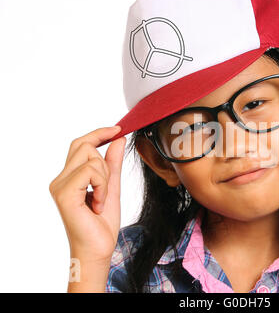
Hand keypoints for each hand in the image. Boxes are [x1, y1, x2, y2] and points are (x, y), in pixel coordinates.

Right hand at [49, 126, 125, 263]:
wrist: (98, 249)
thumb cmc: (102, 223)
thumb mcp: (112, 187)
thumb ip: (113, 163)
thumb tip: (118, 139)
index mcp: (69, 177)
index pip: (81, 144)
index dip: (99, 133)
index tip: (118, 129)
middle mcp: (60, 179)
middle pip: (84, 145)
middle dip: (104, 162)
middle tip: (106, 187)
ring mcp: (59, 185)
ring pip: (90, 157)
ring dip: (105, 178)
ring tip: (101, 200)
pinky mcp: (64, 193)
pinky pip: (90, 172)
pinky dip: (102, 186)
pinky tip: (98, 204)